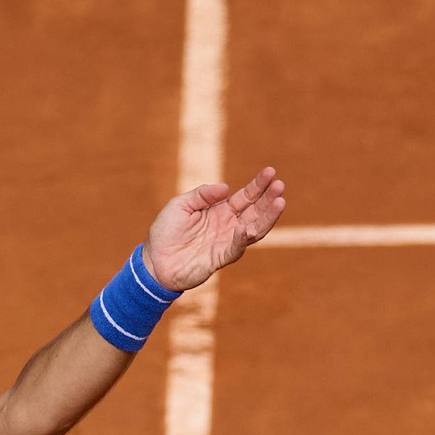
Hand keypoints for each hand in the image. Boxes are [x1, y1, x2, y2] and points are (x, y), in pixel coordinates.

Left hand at [143, 167, 286, 290]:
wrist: (154, 261)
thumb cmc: (166, 232)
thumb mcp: (181, 205)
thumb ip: (202, 194)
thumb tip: (226, 187)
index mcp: (220, 210)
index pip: (246, 196)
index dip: (259, 185)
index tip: (271, 172)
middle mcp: (228, 225)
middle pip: (255, 210)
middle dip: (269, 198)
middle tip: (281, 185)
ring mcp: (226, 242)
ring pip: (254, 229)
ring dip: (267, 217)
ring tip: (279, 202)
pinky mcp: (219, 258)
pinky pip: (235, 248)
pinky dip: (242, 239)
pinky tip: (247, 228)